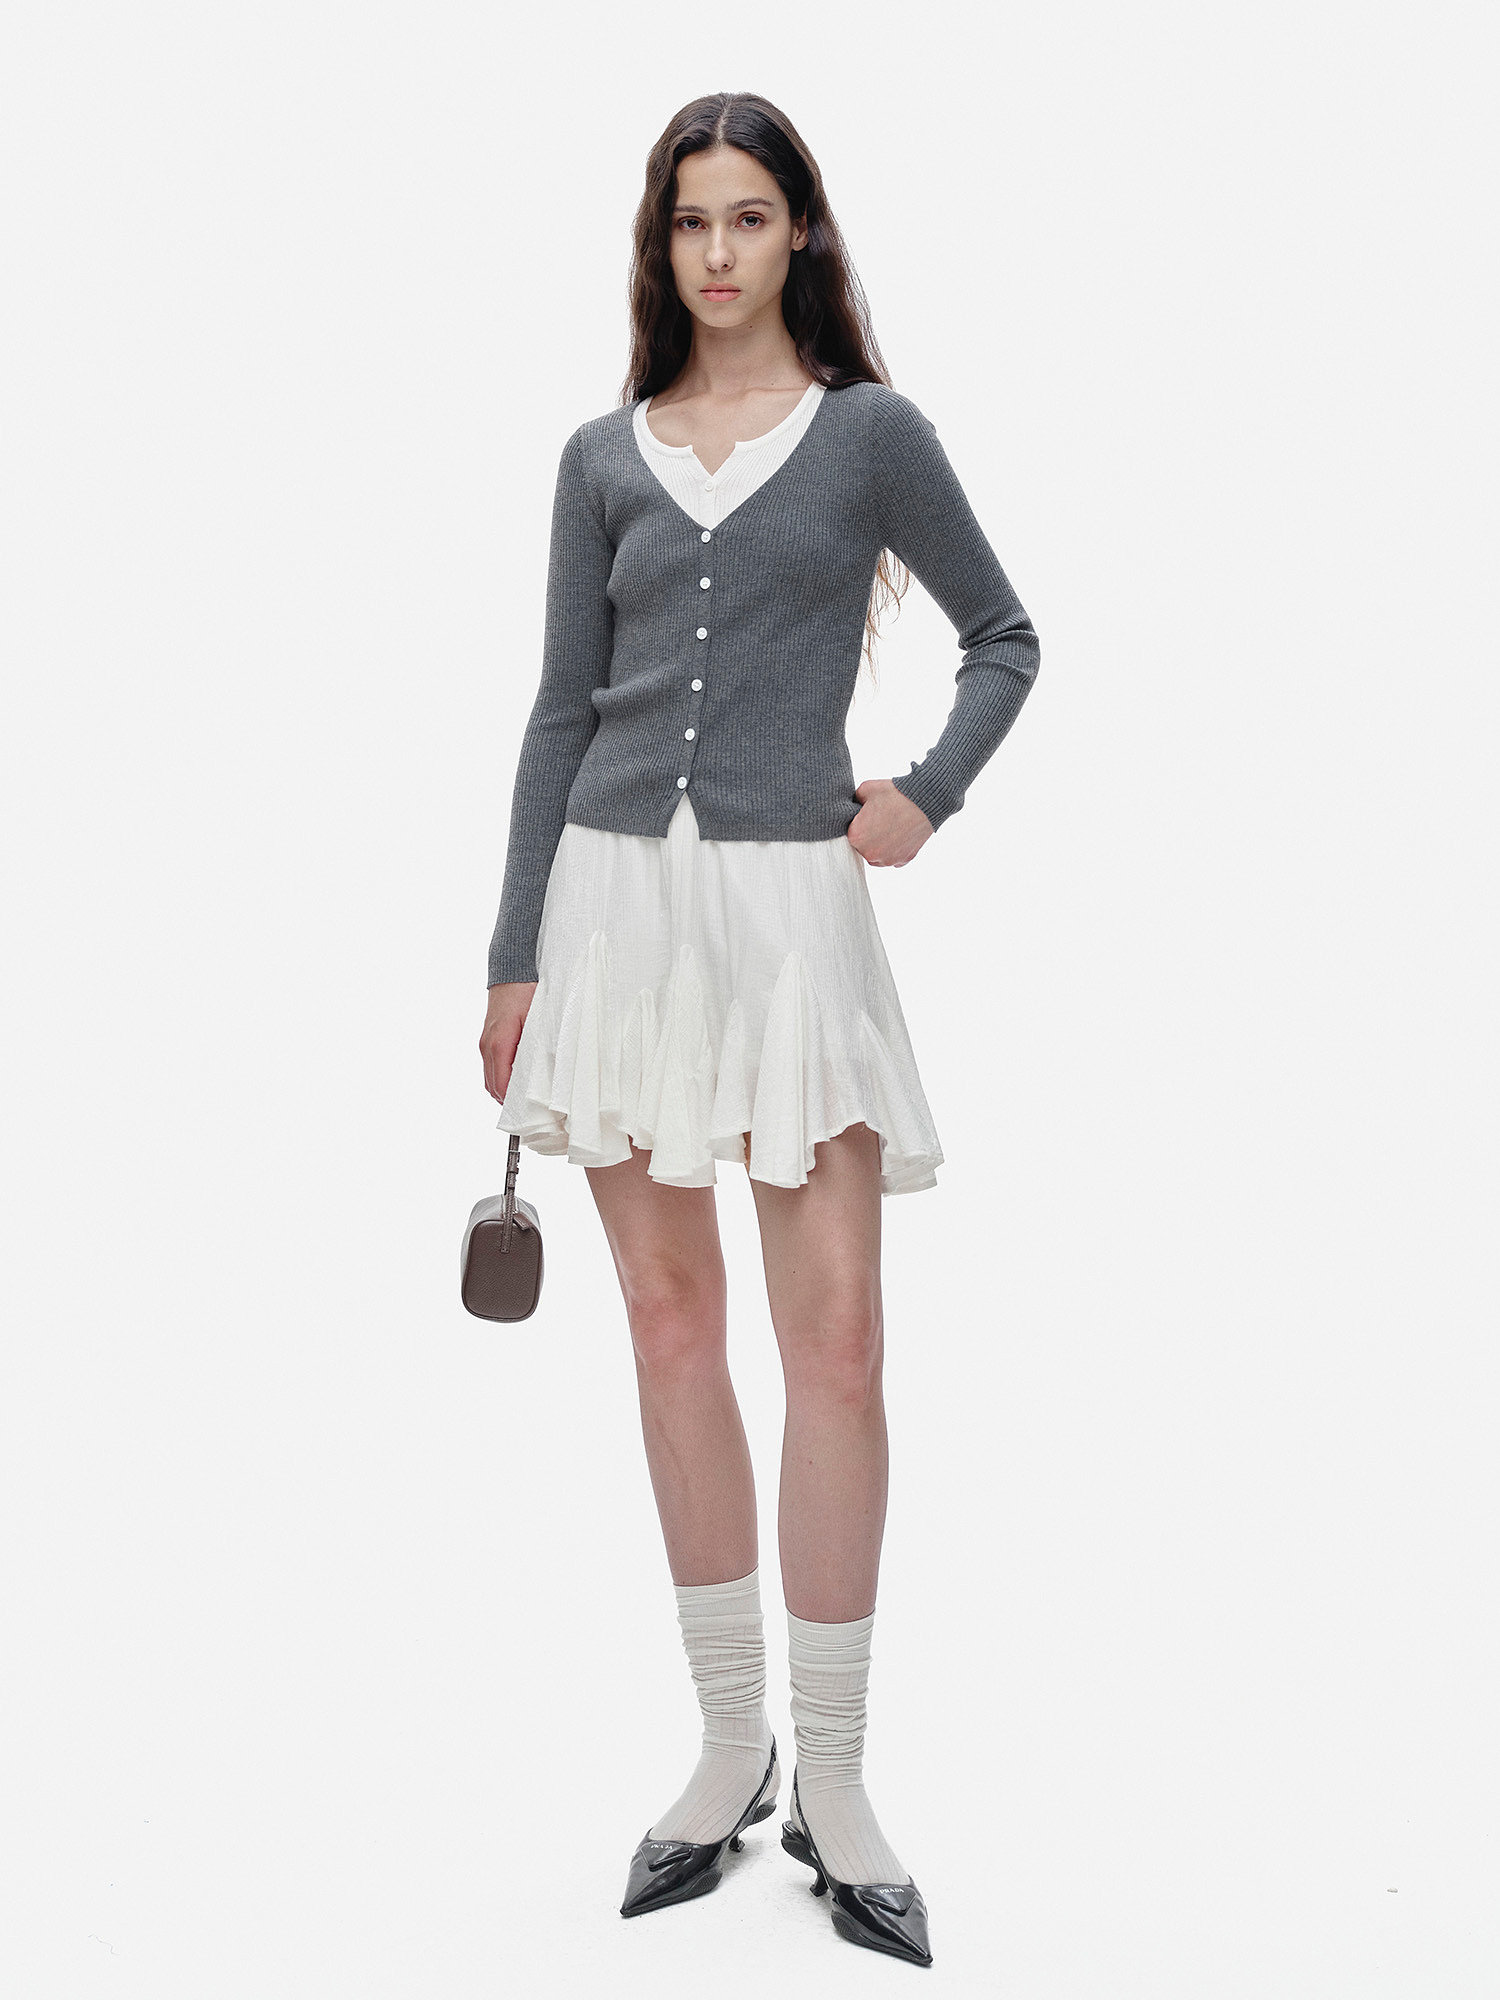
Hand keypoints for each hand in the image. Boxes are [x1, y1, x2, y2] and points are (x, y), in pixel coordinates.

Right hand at [480, 981, 536, 1103]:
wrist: (512, 970)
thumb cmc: (528, 992)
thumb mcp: (539, 1019)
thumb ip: (540, 1046)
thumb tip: (549, 1071)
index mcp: (499, 1043)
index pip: (501, 1083)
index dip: (512, 1102)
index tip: (528, 1113)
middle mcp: (487, 1045)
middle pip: (492, 1086)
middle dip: (508, 1102)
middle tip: (529, 1112)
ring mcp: (485, 1042)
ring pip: (489, 1078)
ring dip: (503, 1090)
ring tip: (524, 1101)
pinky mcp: (487, 1038)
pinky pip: (490, 1066)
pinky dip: (500, 1078)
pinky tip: (516, 1081)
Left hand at [847, 778, 933, 867]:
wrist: (924, 800)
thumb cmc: (894, 794)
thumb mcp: (865, 789)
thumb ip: (854, 800)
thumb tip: (853, 805)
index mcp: (856, 837)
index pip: (851, 833)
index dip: (859, 822)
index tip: (868, 814)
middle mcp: (870, 853)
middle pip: (863, 846)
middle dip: (869, 835)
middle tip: (881, 819)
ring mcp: (887, 859)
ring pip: (877, 854)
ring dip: (881, 844)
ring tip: (891, 826)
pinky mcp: (902, 860)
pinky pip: (893, 857)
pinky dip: (895, 848)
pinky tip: (900, 833)